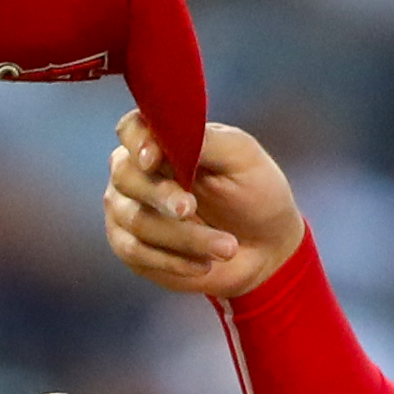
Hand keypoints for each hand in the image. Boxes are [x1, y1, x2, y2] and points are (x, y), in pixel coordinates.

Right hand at [103, 111, 306, 298]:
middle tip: (192, 209)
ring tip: (227, 247)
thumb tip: (167, 129)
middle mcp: (137, 172)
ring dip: (184, 236)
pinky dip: (173, 260)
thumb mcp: (241, 157)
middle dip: (161, 195)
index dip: (137, 142)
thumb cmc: (254, 193)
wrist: (266, 247)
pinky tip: (204, 264)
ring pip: (136, 220)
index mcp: (162, 141)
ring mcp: (129, 210)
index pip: (131, 129)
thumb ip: (204, 139)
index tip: (154, 160)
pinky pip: (136, 253)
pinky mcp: (132, 248)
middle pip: (126, 176)